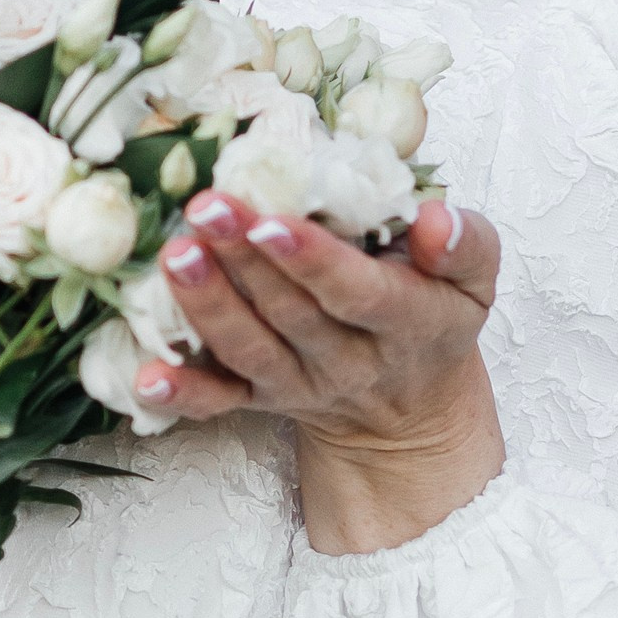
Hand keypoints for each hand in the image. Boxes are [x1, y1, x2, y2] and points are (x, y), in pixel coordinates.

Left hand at [142, 187, 504, 556]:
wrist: (410, 411)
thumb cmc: (432, 321)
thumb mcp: (472, 282)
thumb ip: (465, 246)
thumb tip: (437, 218)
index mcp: (403, 322)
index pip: (354, 292)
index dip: (311, 260)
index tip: (270, 220)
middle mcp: (346, 360)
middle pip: (288, 312)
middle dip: (242, 259)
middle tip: (204, 206)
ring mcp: (297, 384)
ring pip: (247, 349)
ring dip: (206, 304)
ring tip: (174, 254)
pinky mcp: (259, 400)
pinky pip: (218, 403)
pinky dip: (181, 392)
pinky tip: (145, 374)